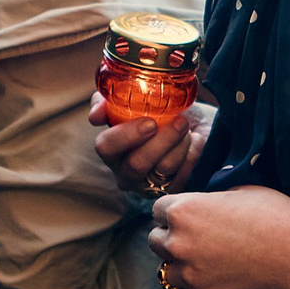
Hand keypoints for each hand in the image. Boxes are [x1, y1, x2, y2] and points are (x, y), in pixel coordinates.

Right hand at [89, 92, 207, 195]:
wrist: (191, 122)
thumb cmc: (158, 110)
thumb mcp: (135, 98)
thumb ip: (110, 100)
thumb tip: (95, 117)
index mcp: (111, 148)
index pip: (106, 147)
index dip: (127, 135)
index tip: (151, 122)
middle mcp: (124, 171)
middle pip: (136, 164)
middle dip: (161, 141)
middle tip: (180, 122)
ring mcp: (147, 184)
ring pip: (164, 167)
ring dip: (181, 142)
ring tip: (187, 127)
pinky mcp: (169, 190)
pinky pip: (183, 174)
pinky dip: (192, 152)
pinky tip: (194, 140)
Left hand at [152, 186, 289, 288]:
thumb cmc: (273, 214)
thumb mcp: (238, 190)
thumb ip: (210, 197)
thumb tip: (205, 198)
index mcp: (183, 210)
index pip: (158, 210)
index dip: (173, 211)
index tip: (187, 215)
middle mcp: (177, 242)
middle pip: (154, 240)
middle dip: (171, 236)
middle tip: (195, 237)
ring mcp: (187, 272)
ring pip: (166, 269)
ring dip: (179, 263)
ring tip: (203, 259)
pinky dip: (194, 284)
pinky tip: (214, 274)